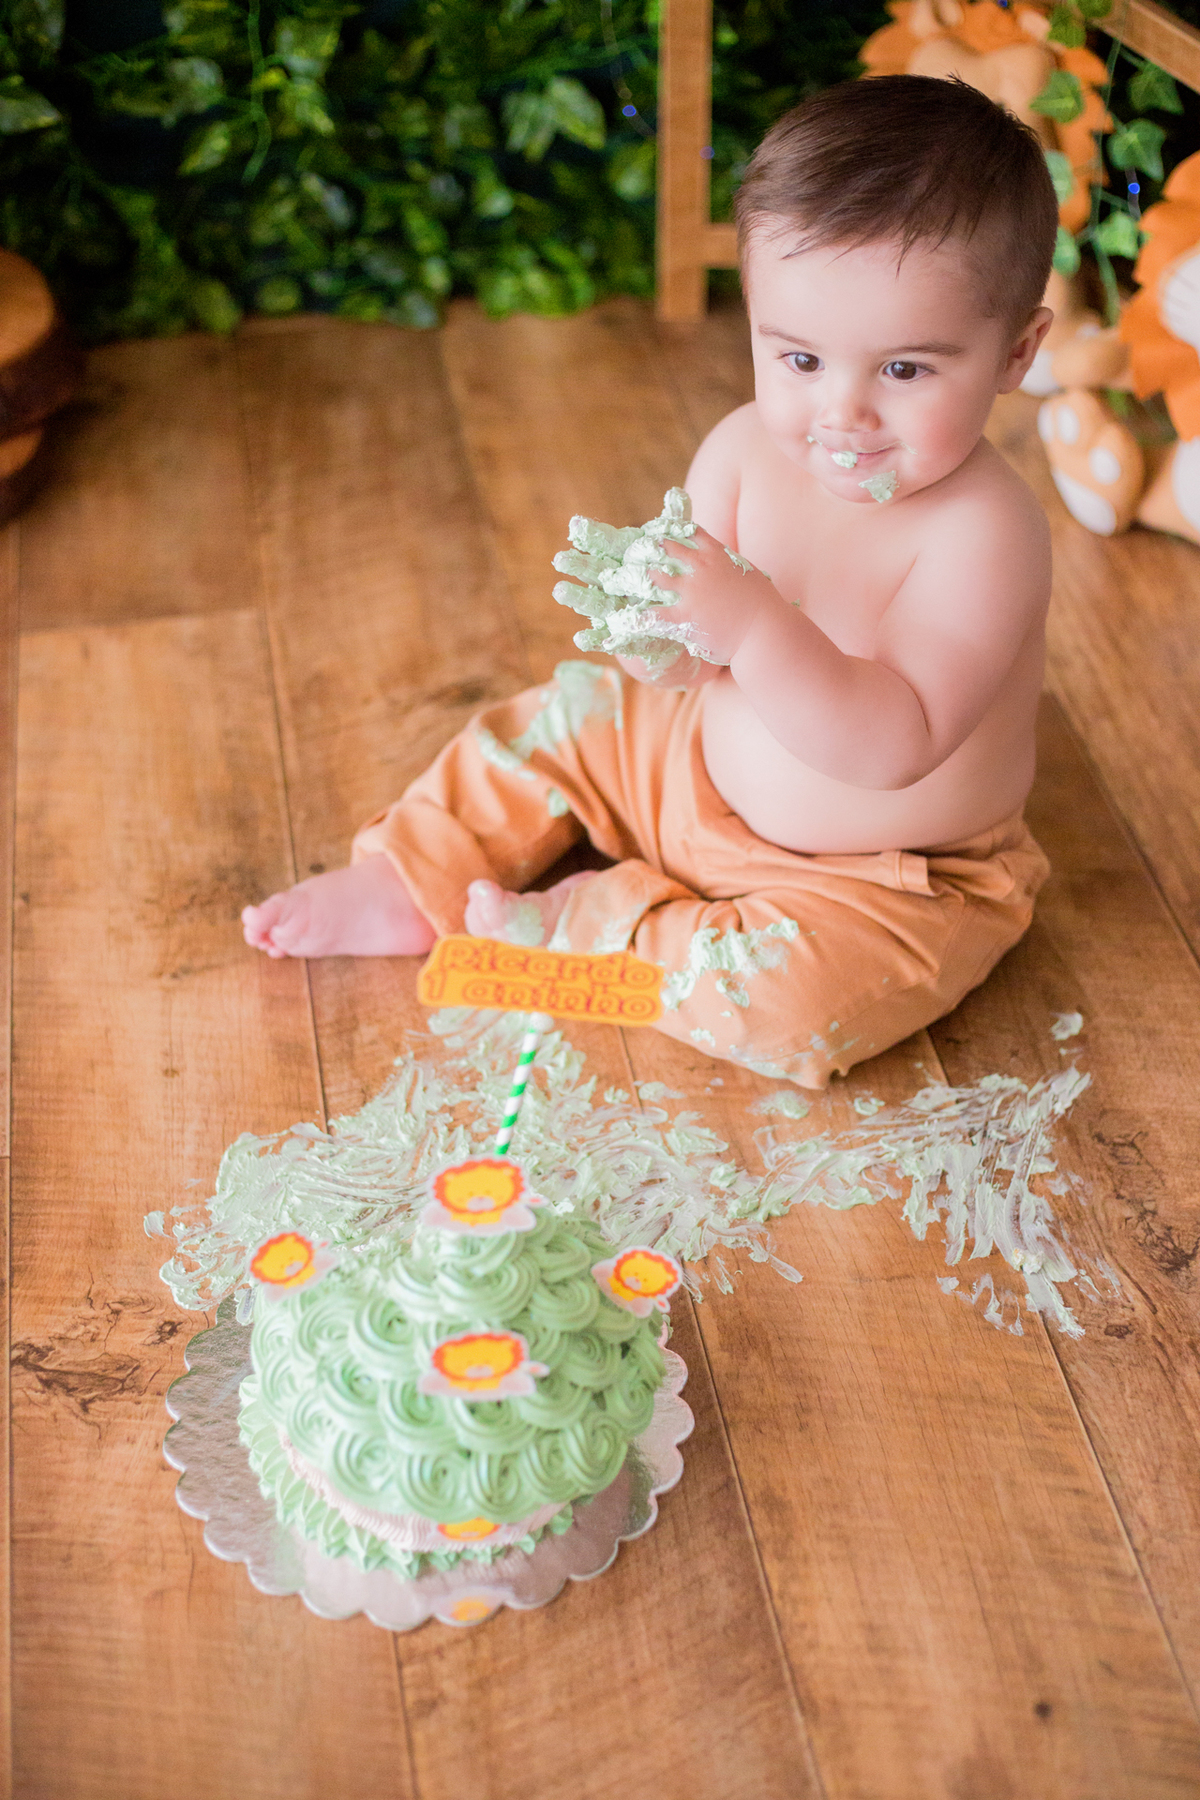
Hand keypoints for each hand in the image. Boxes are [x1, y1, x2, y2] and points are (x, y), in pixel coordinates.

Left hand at [643, 526, 778, 665]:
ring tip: (629, 578)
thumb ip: (730, 566)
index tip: (662, 532)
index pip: (690, 532)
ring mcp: (690, 591)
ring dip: (643, 576)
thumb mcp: (749, 574)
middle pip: (668, 548)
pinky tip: (628, 615)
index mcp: (717, 554)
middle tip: (639, 550)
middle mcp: (700, 568)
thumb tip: (724, 565)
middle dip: (652, 548)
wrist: (763, 629)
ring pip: (655, 576)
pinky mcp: (684, 616)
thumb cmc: (763, 604)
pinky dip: (638, 615)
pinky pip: (653, 614)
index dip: (674, 531)